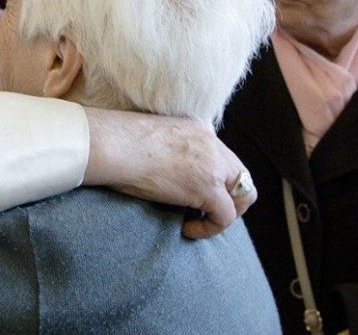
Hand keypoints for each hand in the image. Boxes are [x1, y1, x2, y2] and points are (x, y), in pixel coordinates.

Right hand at [81, 109, 254, 238]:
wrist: (112, 144)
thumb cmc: (116, 142)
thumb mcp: (150, 138)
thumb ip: (166, 149)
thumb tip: (159, 169)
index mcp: (197, 129)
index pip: (221, 155)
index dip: (215, 178)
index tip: (192, 192)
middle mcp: (211, 143)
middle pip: (241, 174)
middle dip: (230, 197)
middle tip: (206, 211)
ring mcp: (213, 165)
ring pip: (245, 195)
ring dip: (228, 212)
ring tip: (202, 222)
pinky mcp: (208, 188)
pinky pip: (226, 217)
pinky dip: (210, 228)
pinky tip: (187, 228)